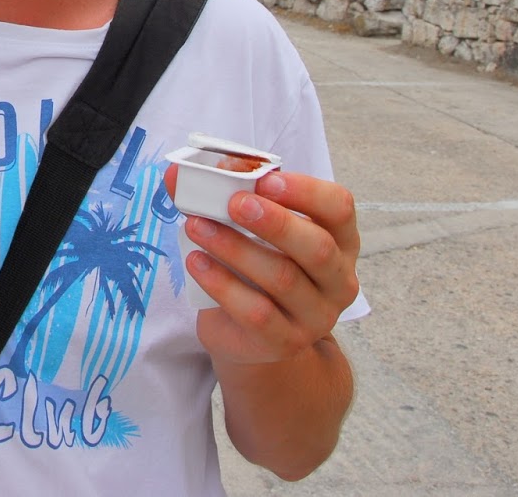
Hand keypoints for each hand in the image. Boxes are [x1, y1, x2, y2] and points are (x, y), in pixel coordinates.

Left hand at [164, 167, 359, 367]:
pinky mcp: (286, 342)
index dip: (305, 191)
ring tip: (197, 226)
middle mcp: (338, 280)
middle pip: (317, 247)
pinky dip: (223, 284)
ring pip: (282, 279)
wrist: (250, 334)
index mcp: (339, 240)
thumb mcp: (251, 230)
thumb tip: (178, 174)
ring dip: (235, 248)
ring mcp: (316, 316)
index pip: (338, 208)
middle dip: (274, 222)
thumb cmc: (255, 267)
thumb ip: (223, 196)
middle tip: (234, 203)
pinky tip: (197, 262)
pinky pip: (257, 313)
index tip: (264, 180)